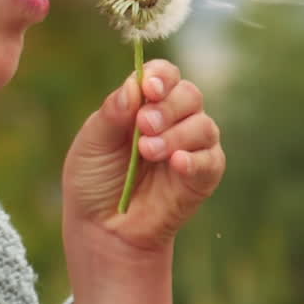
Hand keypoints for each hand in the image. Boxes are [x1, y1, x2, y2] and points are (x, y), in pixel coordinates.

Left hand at [62, 59, 224, 251]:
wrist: (102, 228)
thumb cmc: (94, 180)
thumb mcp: (92, 142)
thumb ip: (112, 113)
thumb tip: (134, 84)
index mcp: (145, 104)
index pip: (163, 75)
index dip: (160, 76)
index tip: (148, 88)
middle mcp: (174, 119)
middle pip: (188, 94)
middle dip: (167, 106)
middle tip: (144, 125)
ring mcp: (191, 147)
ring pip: (203, 125)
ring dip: (176, 135)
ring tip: (147, 151)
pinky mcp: (203, 177)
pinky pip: (212, 160)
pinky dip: (195, 159)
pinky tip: (176, 163)